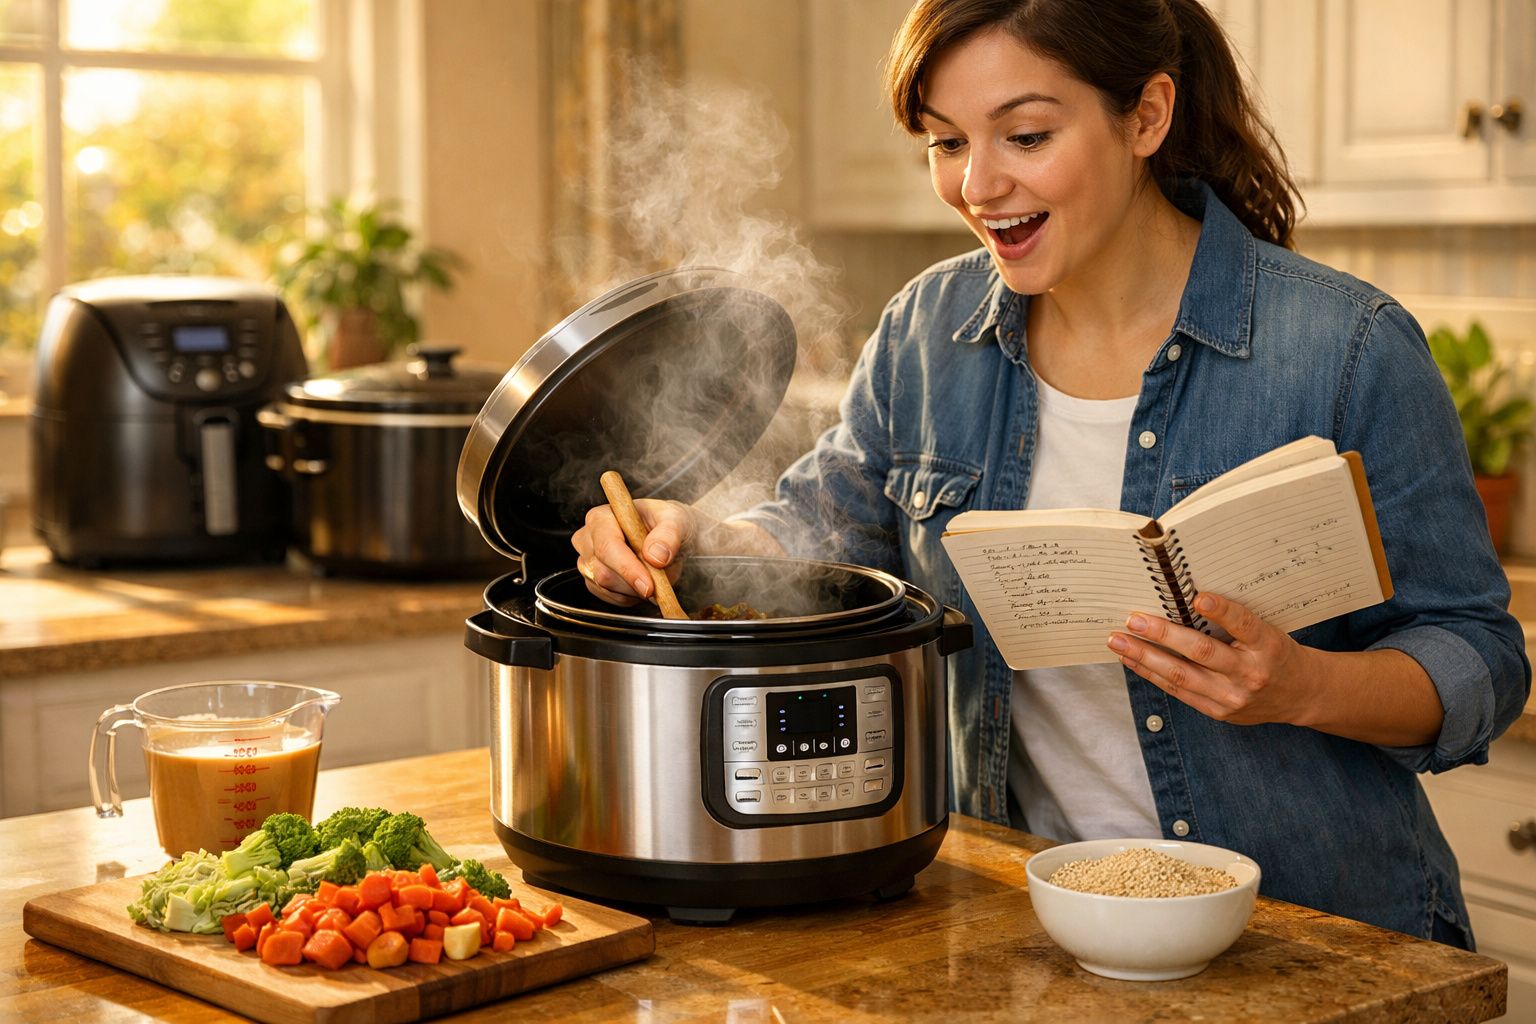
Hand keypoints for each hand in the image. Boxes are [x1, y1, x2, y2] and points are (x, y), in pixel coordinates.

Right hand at [571, 499, 695, 606]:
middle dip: (634, 582)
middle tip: (660, 581)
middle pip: (603, 572)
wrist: (667, 538)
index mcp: (602, 517)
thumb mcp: (676, 520)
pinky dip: (631, 595)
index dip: (627, 568)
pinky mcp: (592, 580)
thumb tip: (655, 555)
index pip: (607, 546)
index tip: (648, 585)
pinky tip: (641, 580)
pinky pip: (610, 597)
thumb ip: (669, 534)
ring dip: (635, 589)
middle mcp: (588, 538)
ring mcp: (587, 561)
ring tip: (652, 573)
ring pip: (606, 588)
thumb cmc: (666, 523)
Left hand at [1105, 592, 1317, 725]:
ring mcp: (1233, 697)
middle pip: (1202, 652)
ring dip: (1144, 657)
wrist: (1300, 694)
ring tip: (1119, 641)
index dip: (1222, 611)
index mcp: (1267, 645)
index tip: (1198, 598)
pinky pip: (1179, 691)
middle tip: (1133, 619)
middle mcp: (1250, 673)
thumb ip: (1234, 621)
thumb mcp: (1268, 630)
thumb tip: (1184, 596)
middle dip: (1162, 635)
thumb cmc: (1276, 653)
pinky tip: (1132, 660)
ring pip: (1182, 676)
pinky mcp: (1218, 712)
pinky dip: (1151, 674)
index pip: (1244, 625)